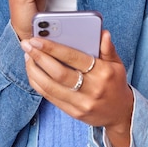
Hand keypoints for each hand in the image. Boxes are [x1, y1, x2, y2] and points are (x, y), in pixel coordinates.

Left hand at [21, 30, 133, 146]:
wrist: (120, 113)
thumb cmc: (115, 83)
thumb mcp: (117, 64)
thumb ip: (108, 48)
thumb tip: (103, 33)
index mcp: (102, 73)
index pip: (74, 58)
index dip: (53, 48)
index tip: (37, 39)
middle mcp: (92, 89)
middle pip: (59, 73)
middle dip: (39, 57)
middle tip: (26, 45)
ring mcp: (81, 103)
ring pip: (51, 87)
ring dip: (34, 70)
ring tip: (27, 57)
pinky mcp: (73, 113)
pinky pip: (50, 97)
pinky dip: (38, 83)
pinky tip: (33, 71)